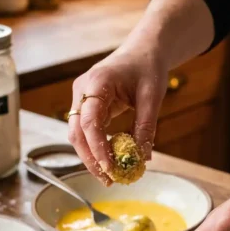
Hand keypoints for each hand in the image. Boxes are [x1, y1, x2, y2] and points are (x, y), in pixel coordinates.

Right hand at [67, 43, 168, 182]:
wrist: (143, 50)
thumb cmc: (148, 67)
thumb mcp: (152, 96)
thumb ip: (145, 126)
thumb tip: (142, 158)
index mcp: (97, 82)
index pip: (89, 121)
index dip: (96, 147)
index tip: (109, 168)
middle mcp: (82, 90)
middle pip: (76, 132)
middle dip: (90, 158)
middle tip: (108, 180)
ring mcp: (82, 98)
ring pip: (78, 134)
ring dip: (91, 156)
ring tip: (110, 175)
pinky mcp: (87, 105)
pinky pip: (87, 130)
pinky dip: (96, 146)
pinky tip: (110, 160)